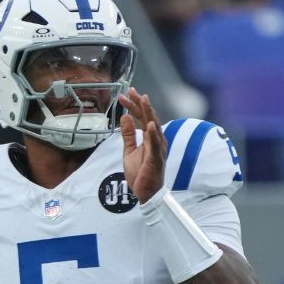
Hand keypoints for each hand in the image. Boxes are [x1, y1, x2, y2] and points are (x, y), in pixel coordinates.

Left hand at [118, 86, 166, 201]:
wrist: (146, 193)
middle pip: (148, 117)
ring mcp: (158, 149)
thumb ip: (128, 134)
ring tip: (143, 99)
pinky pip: (155, 145)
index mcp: (150, 137)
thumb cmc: (141, 173)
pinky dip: (153, 134)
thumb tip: (124, 116)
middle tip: (131, 90)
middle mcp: (156, 140)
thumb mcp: (129, 150)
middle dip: (140, 103)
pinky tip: (149, 124)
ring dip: (148, 113)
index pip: (141, 117)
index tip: (125, 94)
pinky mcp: (156, 159)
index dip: (133, 105)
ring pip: (154, 127)